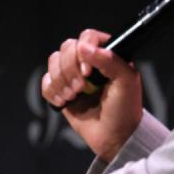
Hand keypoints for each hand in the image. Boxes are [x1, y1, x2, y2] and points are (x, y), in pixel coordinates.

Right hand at [41, 29, 141, 161]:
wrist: (114, 137)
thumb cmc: (125, 110)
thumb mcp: (126, 82)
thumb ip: (110, 60)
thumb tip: (84, 47)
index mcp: (107, 54)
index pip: (87, 37)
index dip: (83, 51)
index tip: (88, 72)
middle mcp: (88, 62)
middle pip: (65, 48)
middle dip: (70, 70)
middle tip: (81, 88)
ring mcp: (73, 76)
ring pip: (53, 63)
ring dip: (61, 82)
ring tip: (73, 97)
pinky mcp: (61, 90)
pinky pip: (46, 82)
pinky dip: (51, 92)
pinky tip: (64, 102)